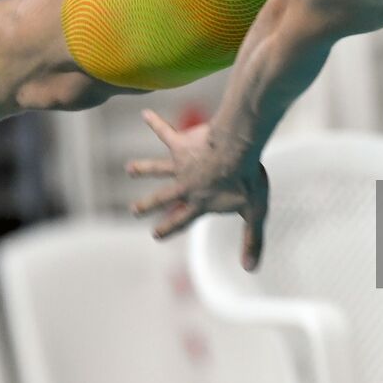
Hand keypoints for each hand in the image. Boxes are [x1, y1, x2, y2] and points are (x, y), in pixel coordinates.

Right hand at [127, 110, 269, 269]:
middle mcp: (186, 185)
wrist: (237, 149)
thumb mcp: (253, 211)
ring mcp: (181, 164)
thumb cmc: (247, 179)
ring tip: (129, 168)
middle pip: (164, 196)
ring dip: (143, 168)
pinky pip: (165, 132)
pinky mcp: (181, 144)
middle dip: (148, 204)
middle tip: (134, 209)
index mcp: (201, 202)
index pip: (182, 219)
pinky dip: (155, 123)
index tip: (155, 235)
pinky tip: (146, 113)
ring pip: (158, 167)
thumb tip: (251, 268)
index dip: (170, 227)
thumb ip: (252, 240)